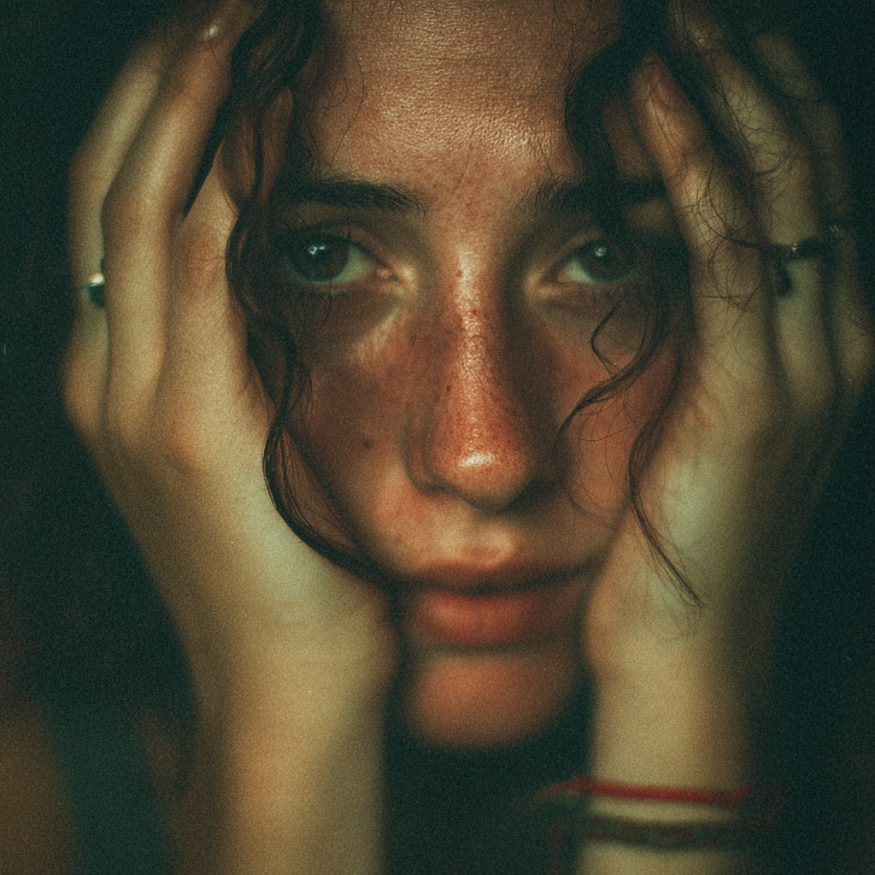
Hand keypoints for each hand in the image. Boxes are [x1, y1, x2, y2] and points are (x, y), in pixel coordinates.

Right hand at [63, 4, 392, 872]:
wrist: (284, 685)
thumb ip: (250, 368)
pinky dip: (213, 187)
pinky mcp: (189, 435)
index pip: (127, 208)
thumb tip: (290, 278)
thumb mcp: (262, 454)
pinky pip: (192, 279)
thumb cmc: (295, 573)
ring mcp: (135, 402)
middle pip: (118, 185)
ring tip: (233, 19)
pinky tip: (248, 120)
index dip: (161, 111)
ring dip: (186, 106)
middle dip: (165, 80)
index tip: (213, 35)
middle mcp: (109, 375)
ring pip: (142, 212)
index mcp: (127, 377)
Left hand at [578, 7, 871, 871]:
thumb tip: (642, 261)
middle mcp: (831, 339)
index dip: (754, 102)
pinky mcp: (753, 393)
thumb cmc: (669, 542)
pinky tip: (649, 100)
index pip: (798, 188)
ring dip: (723, 91)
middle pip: (804, 163)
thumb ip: (690, 345)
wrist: (683, 647)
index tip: (691, 40)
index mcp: (812, 345)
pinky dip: (692, 165)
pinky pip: (732, 248)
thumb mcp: (687, 425)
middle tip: (686, 0)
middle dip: (749, 70)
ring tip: (671, 19)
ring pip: (779, 186)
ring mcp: (805, 364)